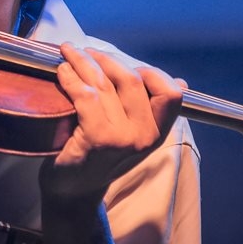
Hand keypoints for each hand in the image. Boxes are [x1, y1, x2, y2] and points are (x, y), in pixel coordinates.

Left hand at [42, 43, 183, 200]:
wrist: (73, 191)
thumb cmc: (100, 158)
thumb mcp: (134, 136)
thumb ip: (151, 109)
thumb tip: (180, 81)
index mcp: (157, 133)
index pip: (170, 93)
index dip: (151, 72)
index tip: (128, 65)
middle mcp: (144, 136)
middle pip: (133, 79)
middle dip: (107, 59)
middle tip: (86, 52)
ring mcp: (121, 138)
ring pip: (104, 83)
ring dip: (83, 62)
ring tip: (69, 53)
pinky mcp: (95, 138)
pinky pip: (85, 95)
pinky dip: (71, 78)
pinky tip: (62, 72)